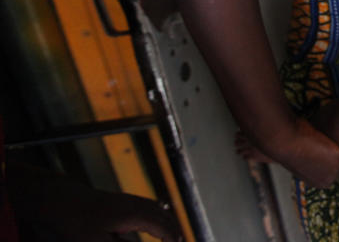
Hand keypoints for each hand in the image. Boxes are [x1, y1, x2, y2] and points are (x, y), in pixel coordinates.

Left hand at [8, 161, 182, 241]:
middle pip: (162, 216)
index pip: (162, 227)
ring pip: (155, 210)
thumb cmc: (77, 222)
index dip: (173, 238)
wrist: (59, 199)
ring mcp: (127, 200)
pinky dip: (155, 216)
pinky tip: (151, 220)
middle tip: (181, 241)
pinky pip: (146, 207)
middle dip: (173, 229)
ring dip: (165, 222)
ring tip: (172, 233)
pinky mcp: (119, 201)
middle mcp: (135, 204)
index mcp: (134, 214)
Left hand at [270, 117, 338, 188]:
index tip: (325, 142)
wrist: (283, 139)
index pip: (336, 166)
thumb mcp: (304, 156)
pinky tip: (332, 132)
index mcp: (318, 182)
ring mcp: (334, 173)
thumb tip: (322, 152)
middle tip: (326, 138)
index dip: (333, 151)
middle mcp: (327, 181)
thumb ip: (315, 158)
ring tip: (327, 135)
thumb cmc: (290, 144)